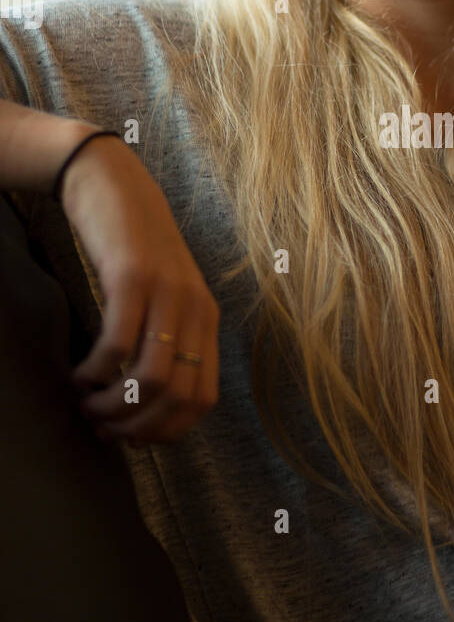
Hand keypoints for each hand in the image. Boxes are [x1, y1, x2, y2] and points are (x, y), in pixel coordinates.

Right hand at [59, 133, 219, 444]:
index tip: (132, 438)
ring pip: (152, 377)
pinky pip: (119, 344)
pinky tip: (79, 373)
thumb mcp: (160, 295)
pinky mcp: (133, 277)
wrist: (113, 182)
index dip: (167, 430)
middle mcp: (196, 308)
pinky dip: (96, 372)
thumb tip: (143, 404)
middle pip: (178, 396)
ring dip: (114, 405)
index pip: (203, 399)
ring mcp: (168, 292)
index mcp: (206, 318)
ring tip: (87, 405)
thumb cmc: (129, 247)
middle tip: (102, 427)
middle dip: (137, 426)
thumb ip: (162, 339)